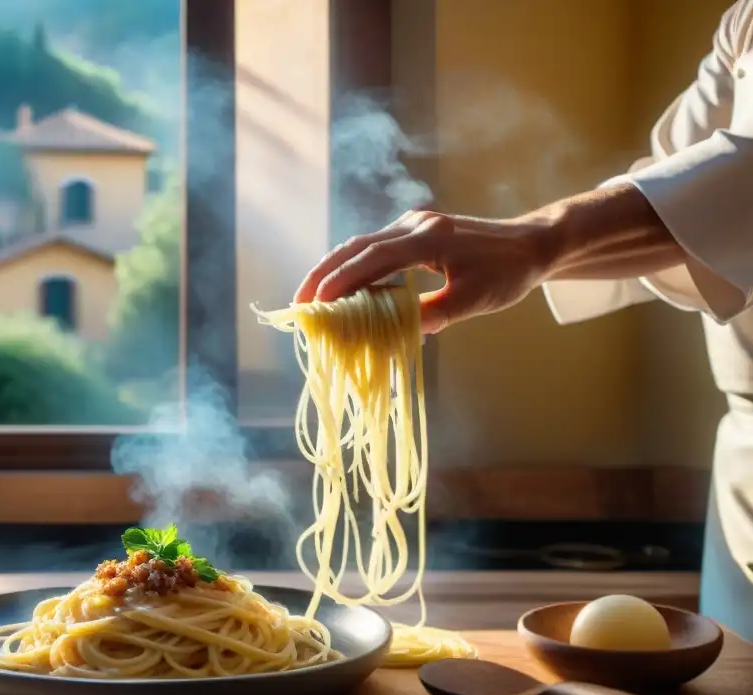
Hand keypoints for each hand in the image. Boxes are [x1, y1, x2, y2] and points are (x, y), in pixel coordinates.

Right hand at [294, 211, 551, 334]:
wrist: (531, 244)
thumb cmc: (507, 273)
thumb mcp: (474, 300)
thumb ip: (436, 313)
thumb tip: (399, 333)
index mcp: (429, 237)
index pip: (374, 256)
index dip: (343, 279)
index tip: (318, 302)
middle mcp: (414, 225)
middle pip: (356, 245)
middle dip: (324, 272)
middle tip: (299, 302)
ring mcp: (413, 225)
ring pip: (361, 245)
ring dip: (334, 269)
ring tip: (311, 298)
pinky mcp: (414, 232)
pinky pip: (374, 249)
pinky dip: (352, 268)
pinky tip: (343, 290)